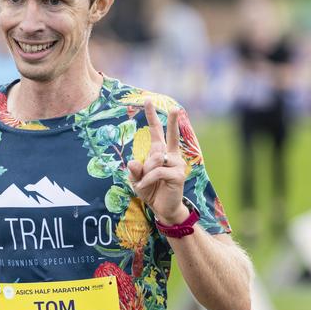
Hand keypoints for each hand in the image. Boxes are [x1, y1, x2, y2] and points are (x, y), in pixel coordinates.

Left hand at [127, 99, 187, 224]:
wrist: (163, 209)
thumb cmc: (151, 191)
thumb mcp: (137, 180)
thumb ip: (134, 170)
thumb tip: (133, 161)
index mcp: (160, 152)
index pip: (156, 131)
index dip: (151, 116)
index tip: (147, 100)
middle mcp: (171, 155)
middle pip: (170, 134)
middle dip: (173, 121)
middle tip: (175, 108)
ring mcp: (176, 164)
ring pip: (155, 159)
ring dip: (145, 173)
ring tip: (145, 184)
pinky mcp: (178, 174)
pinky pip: (157, 172)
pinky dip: (147, 180)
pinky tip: (145, 187)